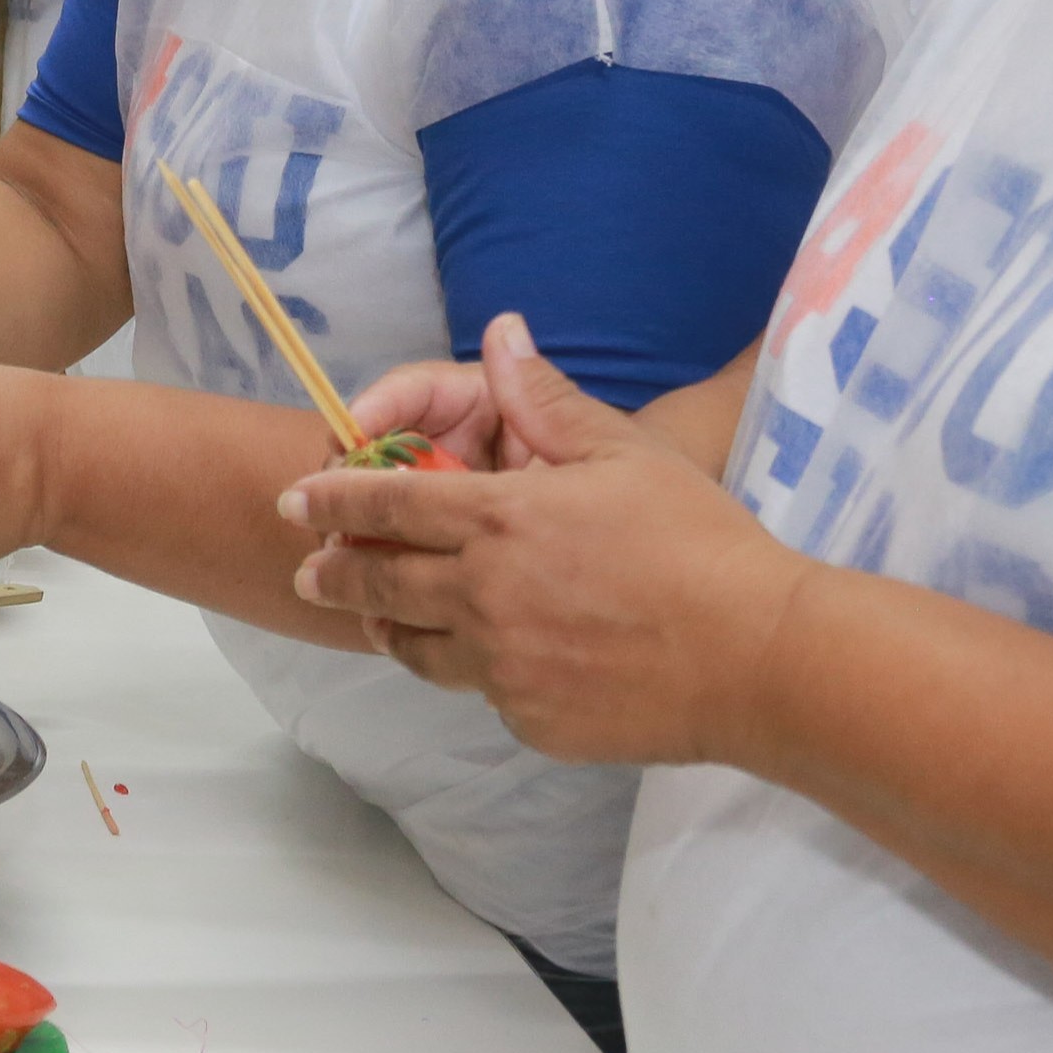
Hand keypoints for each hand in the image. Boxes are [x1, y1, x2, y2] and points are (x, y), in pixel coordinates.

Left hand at [277, 313, 817, 764]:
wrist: (757, 658)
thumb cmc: (699, 544)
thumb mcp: (626, 453)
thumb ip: (546, 401)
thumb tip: (500, 334)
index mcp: (501, 521)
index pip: (388, 505)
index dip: (334, 500)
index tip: (295, 501)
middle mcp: (485, 596)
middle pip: (380, 584)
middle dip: (335, 573)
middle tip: (311, 569)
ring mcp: (502, 667)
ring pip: (416, 649)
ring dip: (388, 628)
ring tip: (378, 620)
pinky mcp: (528, 718)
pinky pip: (480, 691)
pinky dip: (472, 669)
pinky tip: (486, 658)